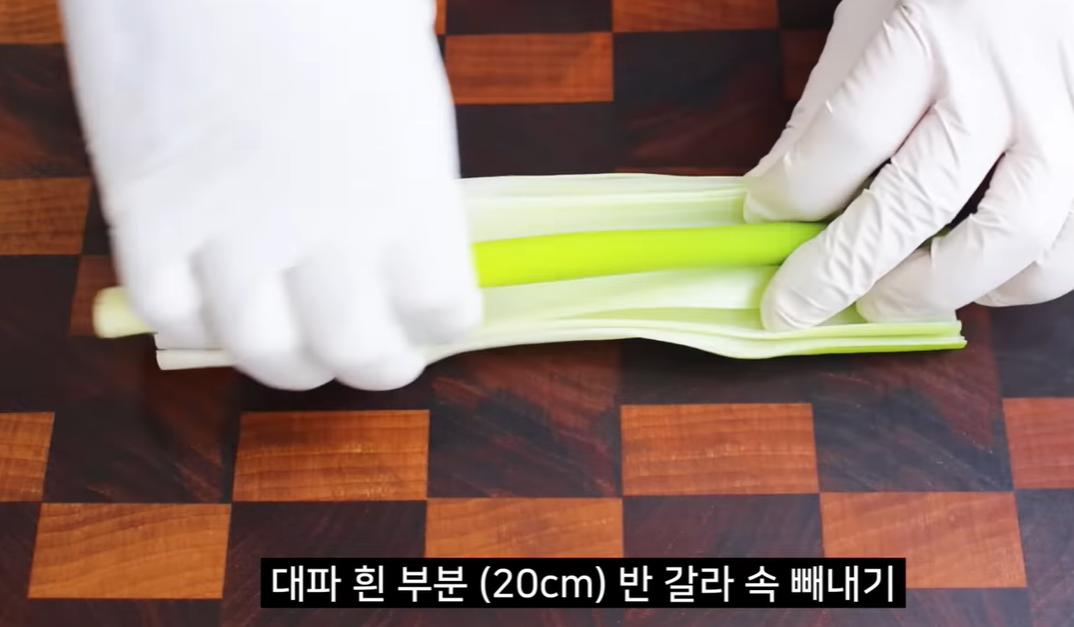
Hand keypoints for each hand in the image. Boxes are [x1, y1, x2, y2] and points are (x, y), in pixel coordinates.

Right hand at [58, 0, 481, 389]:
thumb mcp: (405, 78)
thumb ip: (409, 172)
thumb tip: (408, 221)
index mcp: (409, 192)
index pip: (441, 309)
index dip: (443, 323)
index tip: (438, 316)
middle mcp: (327, 231)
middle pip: (358, 351)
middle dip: (376, 366)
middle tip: (379, 359)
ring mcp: (229, 230)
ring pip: (264, 352)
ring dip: (290, 364)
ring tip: (301, 354)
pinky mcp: (147, 211)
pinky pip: (172, 311)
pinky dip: (197, 324)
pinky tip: (215, 307)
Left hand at [742, 0, 1073, 330]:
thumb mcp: (872, 22)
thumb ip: (825, 109)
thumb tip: (770, 200)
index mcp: (929, 34)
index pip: (848, 136)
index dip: (794, 192)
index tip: (761, 216)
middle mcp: (1003, 82)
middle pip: (913, 201)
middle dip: (839, 270)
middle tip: (793, 305)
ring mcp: (1066, 122)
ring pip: (1005, 237)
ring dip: (929, 288)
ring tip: (879, 299)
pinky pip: (1065, 249)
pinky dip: (1011, 283)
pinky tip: (966, 278)